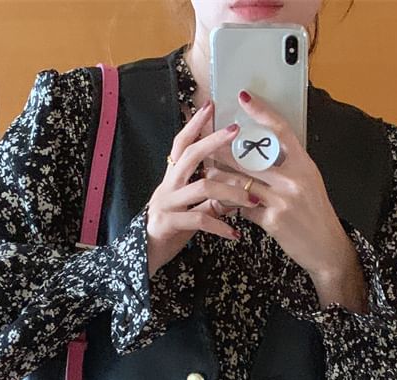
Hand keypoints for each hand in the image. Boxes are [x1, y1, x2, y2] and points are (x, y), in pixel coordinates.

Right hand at [145, 101, 261, 277]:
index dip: (195, 124)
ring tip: (253, 199)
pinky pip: (199, 220)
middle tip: (235, 129)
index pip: (182, 144)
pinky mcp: (168, 224)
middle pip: (189, 155)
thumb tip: (237, 188)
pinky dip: (220, 226)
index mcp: (172, 178)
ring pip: (201, 187)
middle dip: (213, 140)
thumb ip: (210, 198)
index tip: (211, 105)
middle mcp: (167, 186)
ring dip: (231, 192)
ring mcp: (166, 204)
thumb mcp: (191, 209)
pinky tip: (236, 234)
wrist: (143, 257)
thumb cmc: (170, 229)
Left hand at [206, 90, 353, 282]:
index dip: (262, 112)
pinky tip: (225, 205)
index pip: (282, 131)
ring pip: (241, 182)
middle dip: (224, 150)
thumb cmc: (315, 214)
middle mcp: (295, 179)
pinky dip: (234, 206)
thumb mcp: (309, 184)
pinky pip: (244, 208)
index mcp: (305, 165)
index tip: (243, 98)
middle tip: (207, 141)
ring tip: (208, 172)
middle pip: (252, 157)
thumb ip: (288, 167)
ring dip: (221, 178)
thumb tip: (261, 153)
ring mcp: (284, 200)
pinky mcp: (274, 220)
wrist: (326, 248)